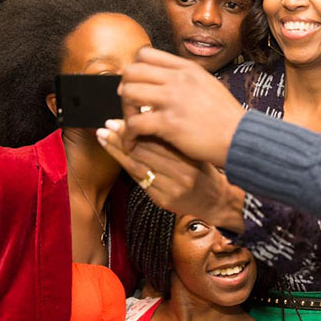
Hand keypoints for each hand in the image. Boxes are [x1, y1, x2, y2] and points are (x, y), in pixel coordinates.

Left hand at [96, 123, 244, 231]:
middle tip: (107, 125)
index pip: (158, 139)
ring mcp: (172, 188)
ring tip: (103, 137)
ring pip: (138, 166)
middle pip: (144, 151)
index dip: (137, 128)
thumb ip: (175, 139)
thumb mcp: (196, 151)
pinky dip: (126, 166)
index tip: (121, 118)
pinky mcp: (164, 200)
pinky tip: (116, 155)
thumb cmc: (206, 171)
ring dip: (117, 150)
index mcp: (191, 157)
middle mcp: (182, 173)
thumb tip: (147, 118)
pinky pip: (140, 181)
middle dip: (122, 137)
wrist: (217, 201)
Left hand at [117, 48, 245, 166]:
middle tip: (131, 105)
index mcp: (187, 68)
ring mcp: (173, 100)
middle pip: (132, 71)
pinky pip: (135, 124)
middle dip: (125, 89)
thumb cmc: (226, 117)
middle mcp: (178, 79)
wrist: (241, 138)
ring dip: (125, 111)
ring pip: (129, 94)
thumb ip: (186, 78)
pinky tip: (132, 142)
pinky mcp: (169, 123)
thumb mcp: (208, 85)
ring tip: (133, 124)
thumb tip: (167, 77)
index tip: (137, 85)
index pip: (145, 54)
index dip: (134, 69)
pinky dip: (128, 135)